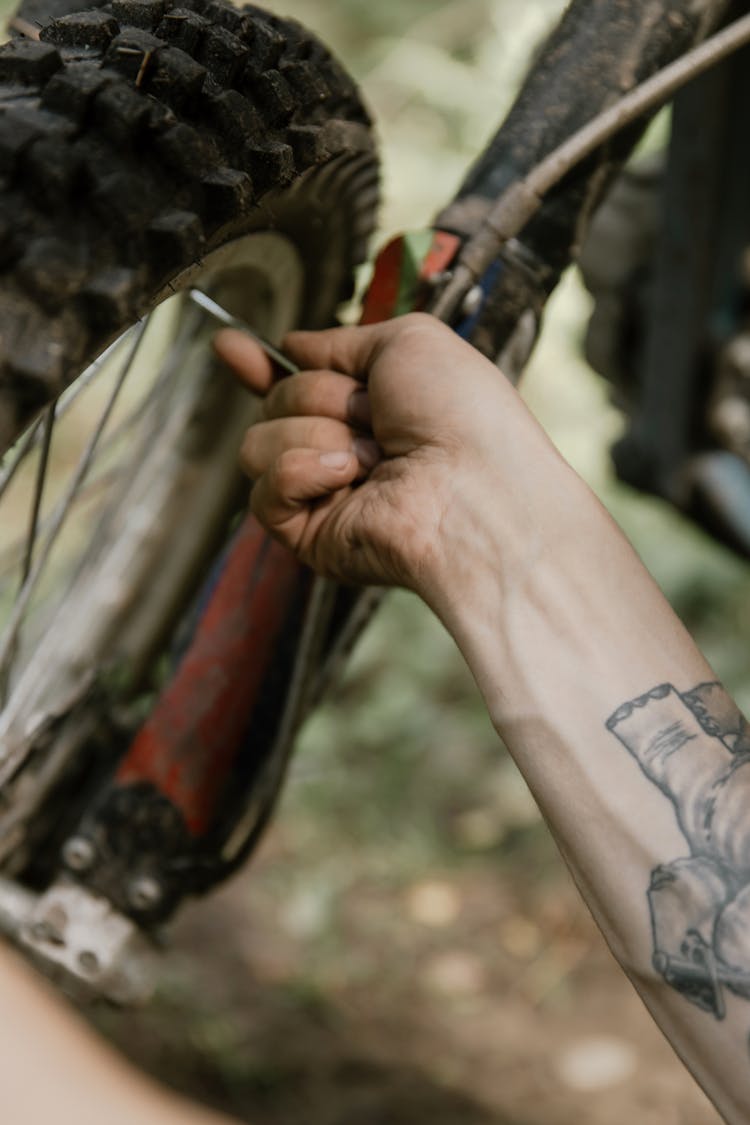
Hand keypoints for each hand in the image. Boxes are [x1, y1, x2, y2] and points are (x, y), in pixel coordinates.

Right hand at [214, 313, 570, 605]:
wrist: (477, 486)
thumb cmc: (463, 415)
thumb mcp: (408, 341)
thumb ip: (343, 340)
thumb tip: (291, 345)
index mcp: (369, 411)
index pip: (295, 385)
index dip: (260, 367)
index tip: (229, 346)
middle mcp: (343, 452)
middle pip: (274, 403)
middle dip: (318, 395)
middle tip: (374, 416)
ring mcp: (324, 495)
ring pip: (258, 444)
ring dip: (316, 433)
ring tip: (373, 455)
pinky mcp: (309, 535)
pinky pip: (264, 490)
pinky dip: (302, 471)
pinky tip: (348, 477)